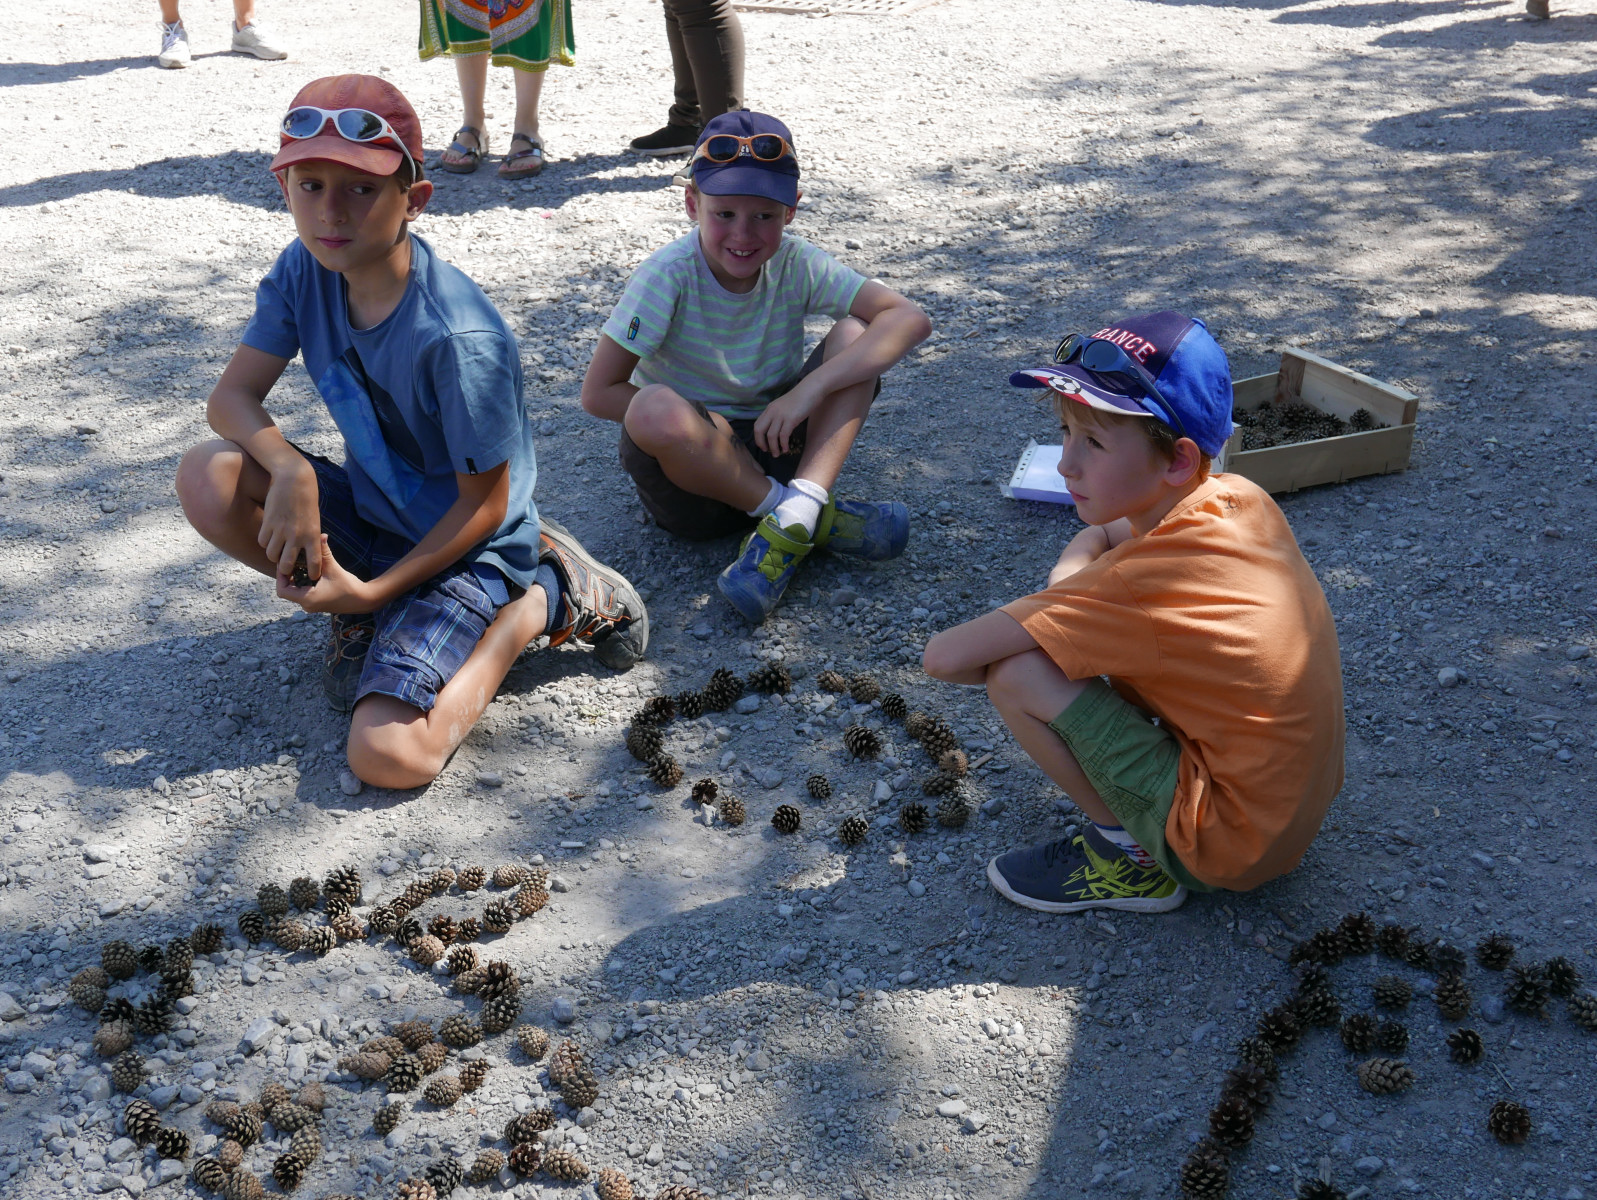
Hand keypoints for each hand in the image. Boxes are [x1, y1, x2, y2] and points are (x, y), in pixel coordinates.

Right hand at [258, 457, 321, 579]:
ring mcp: (280, 530)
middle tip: (286, 567)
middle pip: (286, 565)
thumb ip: (310, 537)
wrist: (294, 479)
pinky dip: (265, 542)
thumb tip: (305, 553)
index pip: (314, 563)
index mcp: (313, 536)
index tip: (311, 577)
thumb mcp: (314, 519)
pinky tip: (270, 537)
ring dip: (273, 555)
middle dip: (285, 569)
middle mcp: (296, 536)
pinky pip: (262, 542)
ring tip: (277, 550)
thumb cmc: (307, 500)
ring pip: (271, 555)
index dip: (312, 573)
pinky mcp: (268, 523)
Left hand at [277, 536, 378, 613]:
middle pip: (286, 590)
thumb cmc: (349, 586)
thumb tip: (321, 535)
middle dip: (287, 575)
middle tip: (289, 561)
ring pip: (294, 592)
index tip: (285, 562)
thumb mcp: (333, 567)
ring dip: (294, 579)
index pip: (282, 590)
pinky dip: (301, 583)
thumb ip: (324, 552)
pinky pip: (302, 593)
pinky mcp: (316, 603)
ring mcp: (311, 605)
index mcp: (308, 599)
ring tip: (297, 564)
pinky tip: (307, 571)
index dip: (280, 575)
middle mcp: (307, 605)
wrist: (363, 600)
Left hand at [753, 378, 821, 457]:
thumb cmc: (801, 398)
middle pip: (760, 430)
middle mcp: (772, 411)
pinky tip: (786, 449)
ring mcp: (781, 415)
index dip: (758, 437)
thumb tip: (777, 430)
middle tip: (767, 451)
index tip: (763, 445)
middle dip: (761, 443)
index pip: (757, 425)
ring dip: (773, 447)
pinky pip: (783, 435)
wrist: (812, 389)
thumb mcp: (785, 406)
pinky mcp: (791, 419)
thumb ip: (778, 416)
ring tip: (778, 454)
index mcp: (770, 408)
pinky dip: (783, 444)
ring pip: (771, 435)